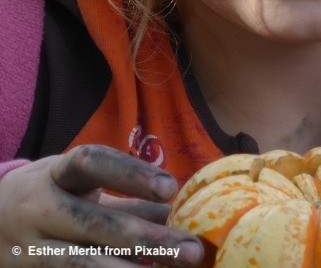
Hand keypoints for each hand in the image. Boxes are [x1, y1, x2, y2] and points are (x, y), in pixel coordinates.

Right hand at [0, 144, 203, 266]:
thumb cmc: (54, 199)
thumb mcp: (83, 188)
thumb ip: (132, 199)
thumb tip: (188, 210)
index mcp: (56, 174)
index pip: (91, 163)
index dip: (130, 173)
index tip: (170, 188)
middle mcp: (38, 208)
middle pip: (95, 224)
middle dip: (148, 239)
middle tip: (192, 251)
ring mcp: (28, 247)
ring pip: (82, 262)